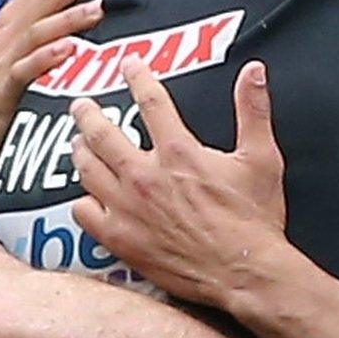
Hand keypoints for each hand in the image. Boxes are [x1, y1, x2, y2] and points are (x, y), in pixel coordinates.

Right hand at [0, 0, 121, 163]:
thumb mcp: (18, 42)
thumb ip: (46, 17)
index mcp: (17, 13)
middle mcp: (11, 27)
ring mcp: (6, 56)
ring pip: (39, 27)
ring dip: (70, 16)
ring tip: (100, 7)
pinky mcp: (3, 87)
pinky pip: (26, 69)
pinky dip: (46, 58)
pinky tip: (68, 50)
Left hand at [70, 59, 287, 309]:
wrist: (243, 273)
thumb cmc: (253, 219)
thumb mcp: (261, 159)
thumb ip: (253, 111)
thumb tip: (254, 72)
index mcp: (178, 151)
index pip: (150, 101)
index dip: (138, 76)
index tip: (129, 64)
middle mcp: (145, 176)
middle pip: (101, 133)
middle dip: (88, 113)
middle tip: (81, 105)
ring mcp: (128, 209)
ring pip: (87, 169)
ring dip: (79, 151)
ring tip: (77, 143)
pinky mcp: (120, 239)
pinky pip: (84, 213)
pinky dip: (82, 201)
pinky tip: (85, 196)